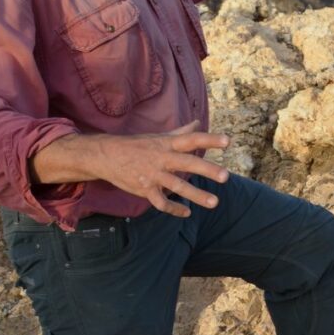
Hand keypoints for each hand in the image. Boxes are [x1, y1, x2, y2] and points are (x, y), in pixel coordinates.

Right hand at [32, 121, 230, 216]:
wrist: (105, 156)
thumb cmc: (137, 145)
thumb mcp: (159, 136)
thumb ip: (181, 132)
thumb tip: (198, 122)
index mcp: (167, 144)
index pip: (191, 139)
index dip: (209, 139)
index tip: (228, 141)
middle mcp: (162, 158)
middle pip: (187, 163)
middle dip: (207, 170)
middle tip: (226, 176)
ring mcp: (153, 175)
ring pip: (177, 186)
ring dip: (196, 195)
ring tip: (214, 202)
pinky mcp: (144, 189)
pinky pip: (161, 202)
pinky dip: (174, 209)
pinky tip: (187, 212)